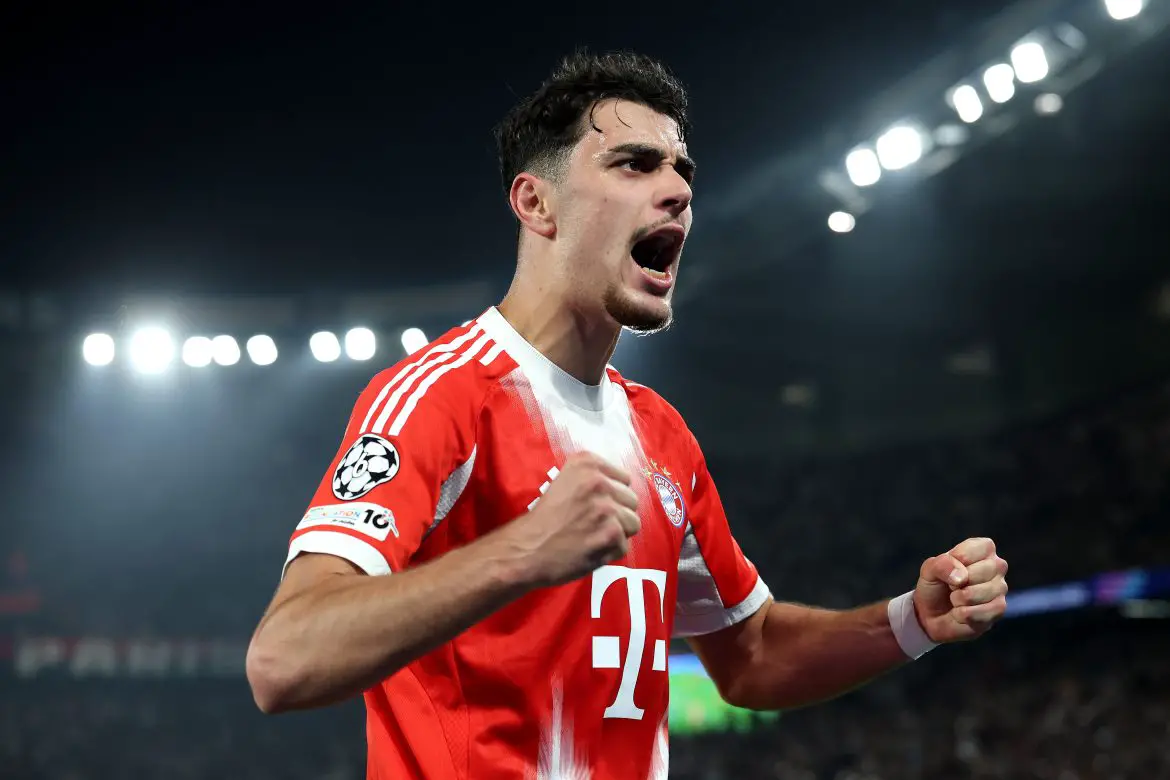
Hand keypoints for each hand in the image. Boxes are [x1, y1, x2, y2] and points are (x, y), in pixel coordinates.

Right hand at [504, 452, 640, 587]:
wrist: (526, 548)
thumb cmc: (544, 518)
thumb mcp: (565, 481)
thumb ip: (593, 479)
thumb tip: (623, 489)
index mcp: (587, 462)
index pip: (624, 479)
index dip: (612, 496)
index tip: (594, 506)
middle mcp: (599, 481)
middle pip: (631, 500)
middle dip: (618, 514)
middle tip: (593, 524)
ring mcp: (607, 507)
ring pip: (633, 523)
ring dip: (617, 534)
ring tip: (593, 537)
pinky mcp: (611, 533)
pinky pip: (624, 545)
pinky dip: (609, 552)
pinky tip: (590, 549)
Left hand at [914, 537, 1008, 643]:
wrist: (933, 613)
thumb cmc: (936, 585)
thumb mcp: (929, 569)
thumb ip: (941, 564)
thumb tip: (961, 577)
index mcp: (982, 548)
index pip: (970, 551)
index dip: (954, 562)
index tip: (949, 569)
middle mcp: (997, 565)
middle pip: (975, 573)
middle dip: (955, 584)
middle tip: (953, 586)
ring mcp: (1001, 587)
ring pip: (974, 594)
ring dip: (958, 600)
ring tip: (957, 599)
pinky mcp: (999, 609)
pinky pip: (978, 613)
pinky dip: (962, 615)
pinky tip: (962, 612)